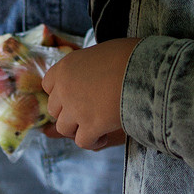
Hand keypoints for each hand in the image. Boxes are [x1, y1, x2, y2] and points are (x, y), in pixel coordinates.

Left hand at [41, 37, 138, 151]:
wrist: (145, 70)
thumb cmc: (129, 56)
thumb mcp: (100, 52)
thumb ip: (87, 67)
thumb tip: (90, 75)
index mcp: (65, 67)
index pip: (48, 85)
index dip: (61, 93)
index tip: (75, 95)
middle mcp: (64, 88)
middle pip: (55, 109)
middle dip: (69, 113)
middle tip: (88, 112)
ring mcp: (75, 108)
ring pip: (64, 128)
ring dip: (78, 129)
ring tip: (95, 126)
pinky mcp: (90, 126)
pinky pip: (82, 141)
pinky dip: (93, 141)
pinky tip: (104, 136)